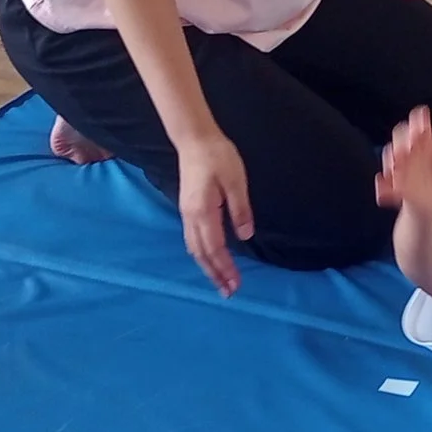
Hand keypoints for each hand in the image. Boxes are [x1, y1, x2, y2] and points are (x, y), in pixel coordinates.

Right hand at [178, 131, 255, 295]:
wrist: (194, 140)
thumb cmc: (218, 156)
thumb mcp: (236, 181)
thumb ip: (240, 209)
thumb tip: (245, 236)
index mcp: (203, 211)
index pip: (215, 248)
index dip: (225, 268)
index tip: (236, 283)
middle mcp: (191, 217)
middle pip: (201, 254)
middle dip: (215, 274)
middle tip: (229, 292)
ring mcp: (186, 213)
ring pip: (194, 248)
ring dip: (207, 267)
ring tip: (219, 281)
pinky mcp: (187, 209)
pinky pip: (192, 239)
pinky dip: (201, 254)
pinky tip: (209, 259)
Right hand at [374, 105, 431, 216]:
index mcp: (423, 141)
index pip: (417, 123)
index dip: (418, 120)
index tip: (423, 124)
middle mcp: (408, 152)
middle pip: (399, 134)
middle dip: (403, 137)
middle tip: (411, 144)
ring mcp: (398, 169)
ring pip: (388, 156)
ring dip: (392, 159)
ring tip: (400, 166)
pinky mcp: (392, 188)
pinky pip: (382, 185)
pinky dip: (385, 186)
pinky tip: (394, 190)